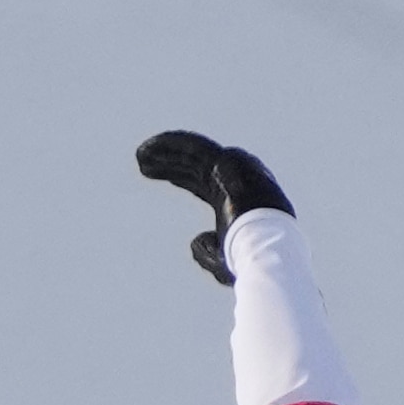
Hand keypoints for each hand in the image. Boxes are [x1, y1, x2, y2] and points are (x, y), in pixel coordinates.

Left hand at [133, 131, 294, 285]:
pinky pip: (193, 147)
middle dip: (170, 163)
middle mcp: (234, 179)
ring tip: (140, 154)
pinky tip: (149, 147)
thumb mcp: (224, 259)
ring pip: (192, 154)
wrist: (264, 245)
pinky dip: (170, 145)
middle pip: (195, 167)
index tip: (164, 175)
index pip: (203, 184)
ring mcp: (231, 167)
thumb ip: (208, 251)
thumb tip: (194, 242)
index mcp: (234, 199)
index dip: (181, 178)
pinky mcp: (225, 160)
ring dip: (166, 151)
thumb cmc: (250, 258)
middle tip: (143, 161)